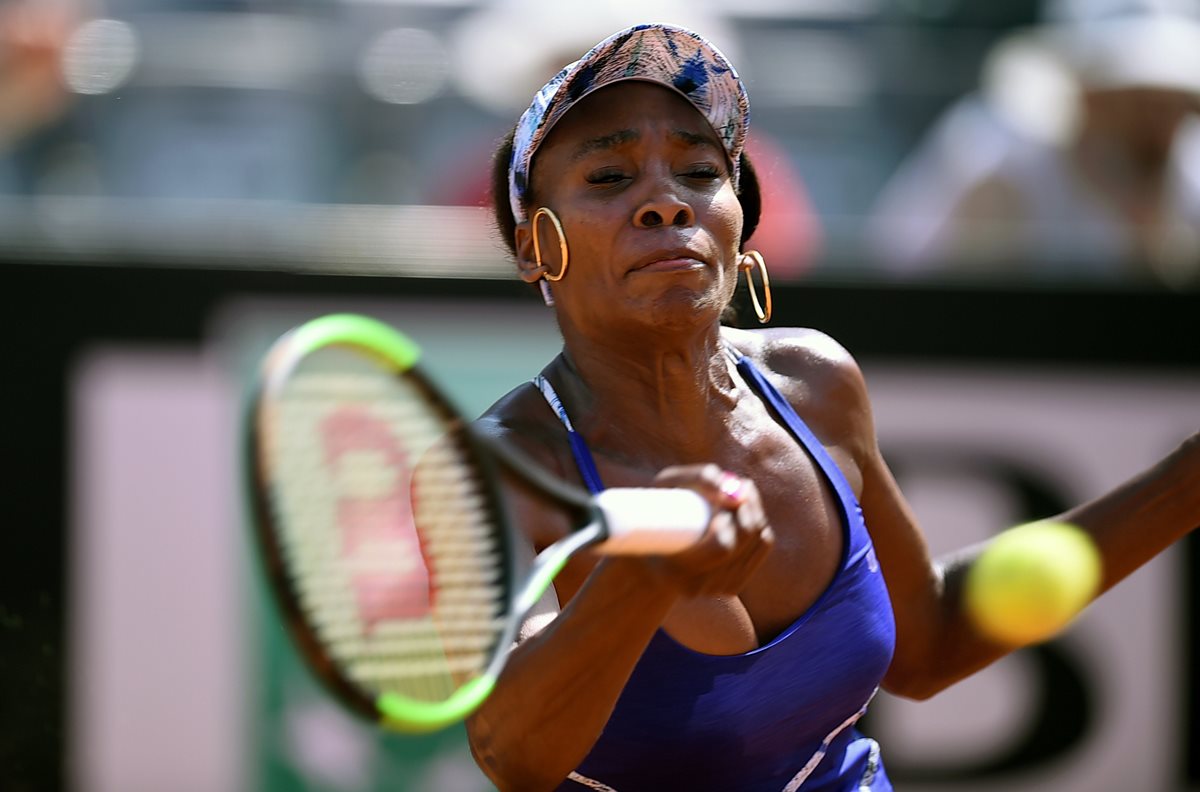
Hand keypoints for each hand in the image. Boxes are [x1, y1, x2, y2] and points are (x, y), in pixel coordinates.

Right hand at [644, 464, 774, 595]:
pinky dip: (759, 524)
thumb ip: (698, 478)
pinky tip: (748, 509)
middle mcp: (696, 586)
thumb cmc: (656, 511)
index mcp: (673, 569)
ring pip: (757, 543)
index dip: (729, 519)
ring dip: (754, 511)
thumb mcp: (666, 485)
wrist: (649, 551)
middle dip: (746, 510)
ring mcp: (715, 589)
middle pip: (742, 543)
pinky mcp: (731, 584)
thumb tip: (733, 485)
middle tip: (739, 486)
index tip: (721, 498)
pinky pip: (762, 548)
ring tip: (739, 493)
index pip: (722, 546)